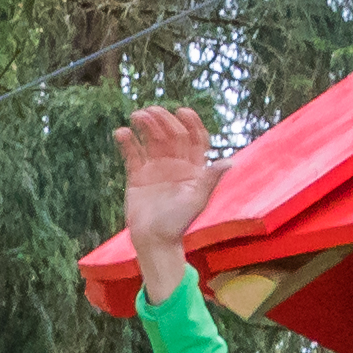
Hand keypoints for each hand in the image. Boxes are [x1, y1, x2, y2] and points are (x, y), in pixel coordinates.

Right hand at [119, 103, 226, 291]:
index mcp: (193, 168)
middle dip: (163, 120)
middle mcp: (175, 165)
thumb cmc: (178, 223)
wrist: (154, 241)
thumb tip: (229, 162)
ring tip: (137, 115)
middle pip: (171, 135)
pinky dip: (127, 142)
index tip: (183, 111)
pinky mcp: (137, 176)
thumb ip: (210, 178)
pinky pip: (132, 154)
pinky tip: (122, 132)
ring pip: (151, 140)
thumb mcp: (197, 199)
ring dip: (145, 125)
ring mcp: (155, 169)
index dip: (191, 123)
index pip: (195, 139)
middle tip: (152, 111)